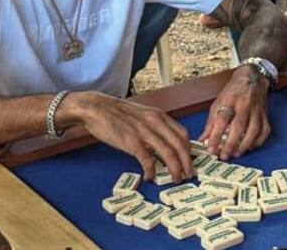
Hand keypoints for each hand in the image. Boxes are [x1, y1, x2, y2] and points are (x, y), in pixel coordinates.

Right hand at [71, 92, 192, 181]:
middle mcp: (155, 122)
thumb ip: (154, 124)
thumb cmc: (117, 112)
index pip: (182, 133)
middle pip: (179, 144)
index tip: (190, 159)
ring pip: (168, 153)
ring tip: (176, 178)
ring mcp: (144, 132)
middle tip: (189, 174)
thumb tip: (163, 140)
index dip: (189, 149)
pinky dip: (151, 171)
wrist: (96, 108)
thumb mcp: (142, 113)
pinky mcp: (131, 142)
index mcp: (158, 115)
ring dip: (175, 168)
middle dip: (187, 162)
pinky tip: (150, 177)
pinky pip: (147, 160)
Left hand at [200, 65, 270, 160]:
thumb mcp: (218, 103)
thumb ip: (211, 123)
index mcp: (230, 101)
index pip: (222, 120)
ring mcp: (256, 110)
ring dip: (244, 145)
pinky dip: (258, 141)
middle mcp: (244, 105)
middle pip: (238, 127)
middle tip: (223, 156)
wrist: (251, 78)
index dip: (215, 136)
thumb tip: (203, 140)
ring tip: (236, 153)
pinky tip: (250, 147)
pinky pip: (264, 130)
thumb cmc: (232, 92)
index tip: (211, 149)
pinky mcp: (265, 114)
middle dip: (230, 144)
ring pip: (253, 130)